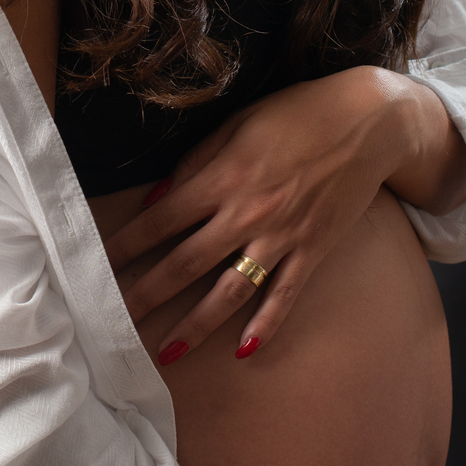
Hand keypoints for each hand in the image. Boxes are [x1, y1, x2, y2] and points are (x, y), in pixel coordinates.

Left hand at [106, 66, 461, 359]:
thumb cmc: (297, 114)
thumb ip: (195, 163)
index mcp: (224, 178)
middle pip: (187, 263)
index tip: (98, 265)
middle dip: (147, 295)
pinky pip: (285, 295)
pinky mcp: (313, 250)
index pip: (162, 220)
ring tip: (168, 351)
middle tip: (114, 321)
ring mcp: (282, 237)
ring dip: (197, 324)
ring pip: (230, 290)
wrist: (368, 122)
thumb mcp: (238, 125)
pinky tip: (244, 349)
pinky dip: (265, 324)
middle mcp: (248, 213)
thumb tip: (156, 199)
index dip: (127, 245)